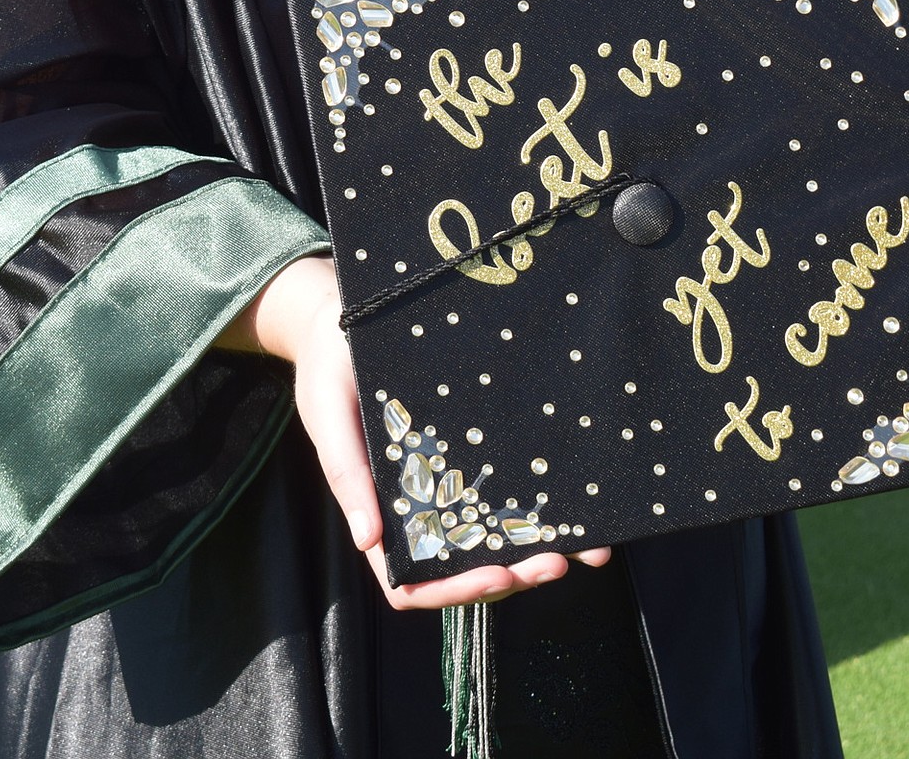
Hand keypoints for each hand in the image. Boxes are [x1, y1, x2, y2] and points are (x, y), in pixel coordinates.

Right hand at [220, 255, 609, 607]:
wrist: (346, 317)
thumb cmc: (329, 370)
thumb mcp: (328, 414)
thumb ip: (346, 474)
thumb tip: (368, 541)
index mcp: (380, 513)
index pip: (413, 583)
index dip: (455, 591)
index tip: (496, 573)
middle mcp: (420, 509)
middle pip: (466, 569)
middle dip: (513, 575)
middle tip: (555, 562)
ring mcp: (450, 485)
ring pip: (495, 541)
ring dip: (536, 554)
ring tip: (581, 546)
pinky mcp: (474, 452)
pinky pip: (508, 492)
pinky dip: (544, 512)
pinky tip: (579, 507)